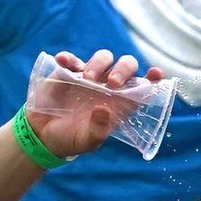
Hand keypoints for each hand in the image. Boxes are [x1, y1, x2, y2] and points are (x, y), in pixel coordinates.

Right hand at [24, 49, 164, 158]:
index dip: (152, 78)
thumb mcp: (86, 142)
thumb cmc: (71, 140)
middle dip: (123, 69)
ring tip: (86, 80)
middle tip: (112, 83)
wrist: (43, 136)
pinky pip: (71, 59)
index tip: (156, 73)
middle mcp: (108, 87)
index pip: (142, 87)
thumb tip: (104, 109)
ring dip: (98, 64)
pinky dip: (68, 58)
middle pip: (126, 66)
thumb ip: (97, 130)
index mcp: (120, 104)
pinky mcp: (68, 72)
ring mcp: (89, 77)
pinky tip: (63, 61)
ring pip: (103, 58)